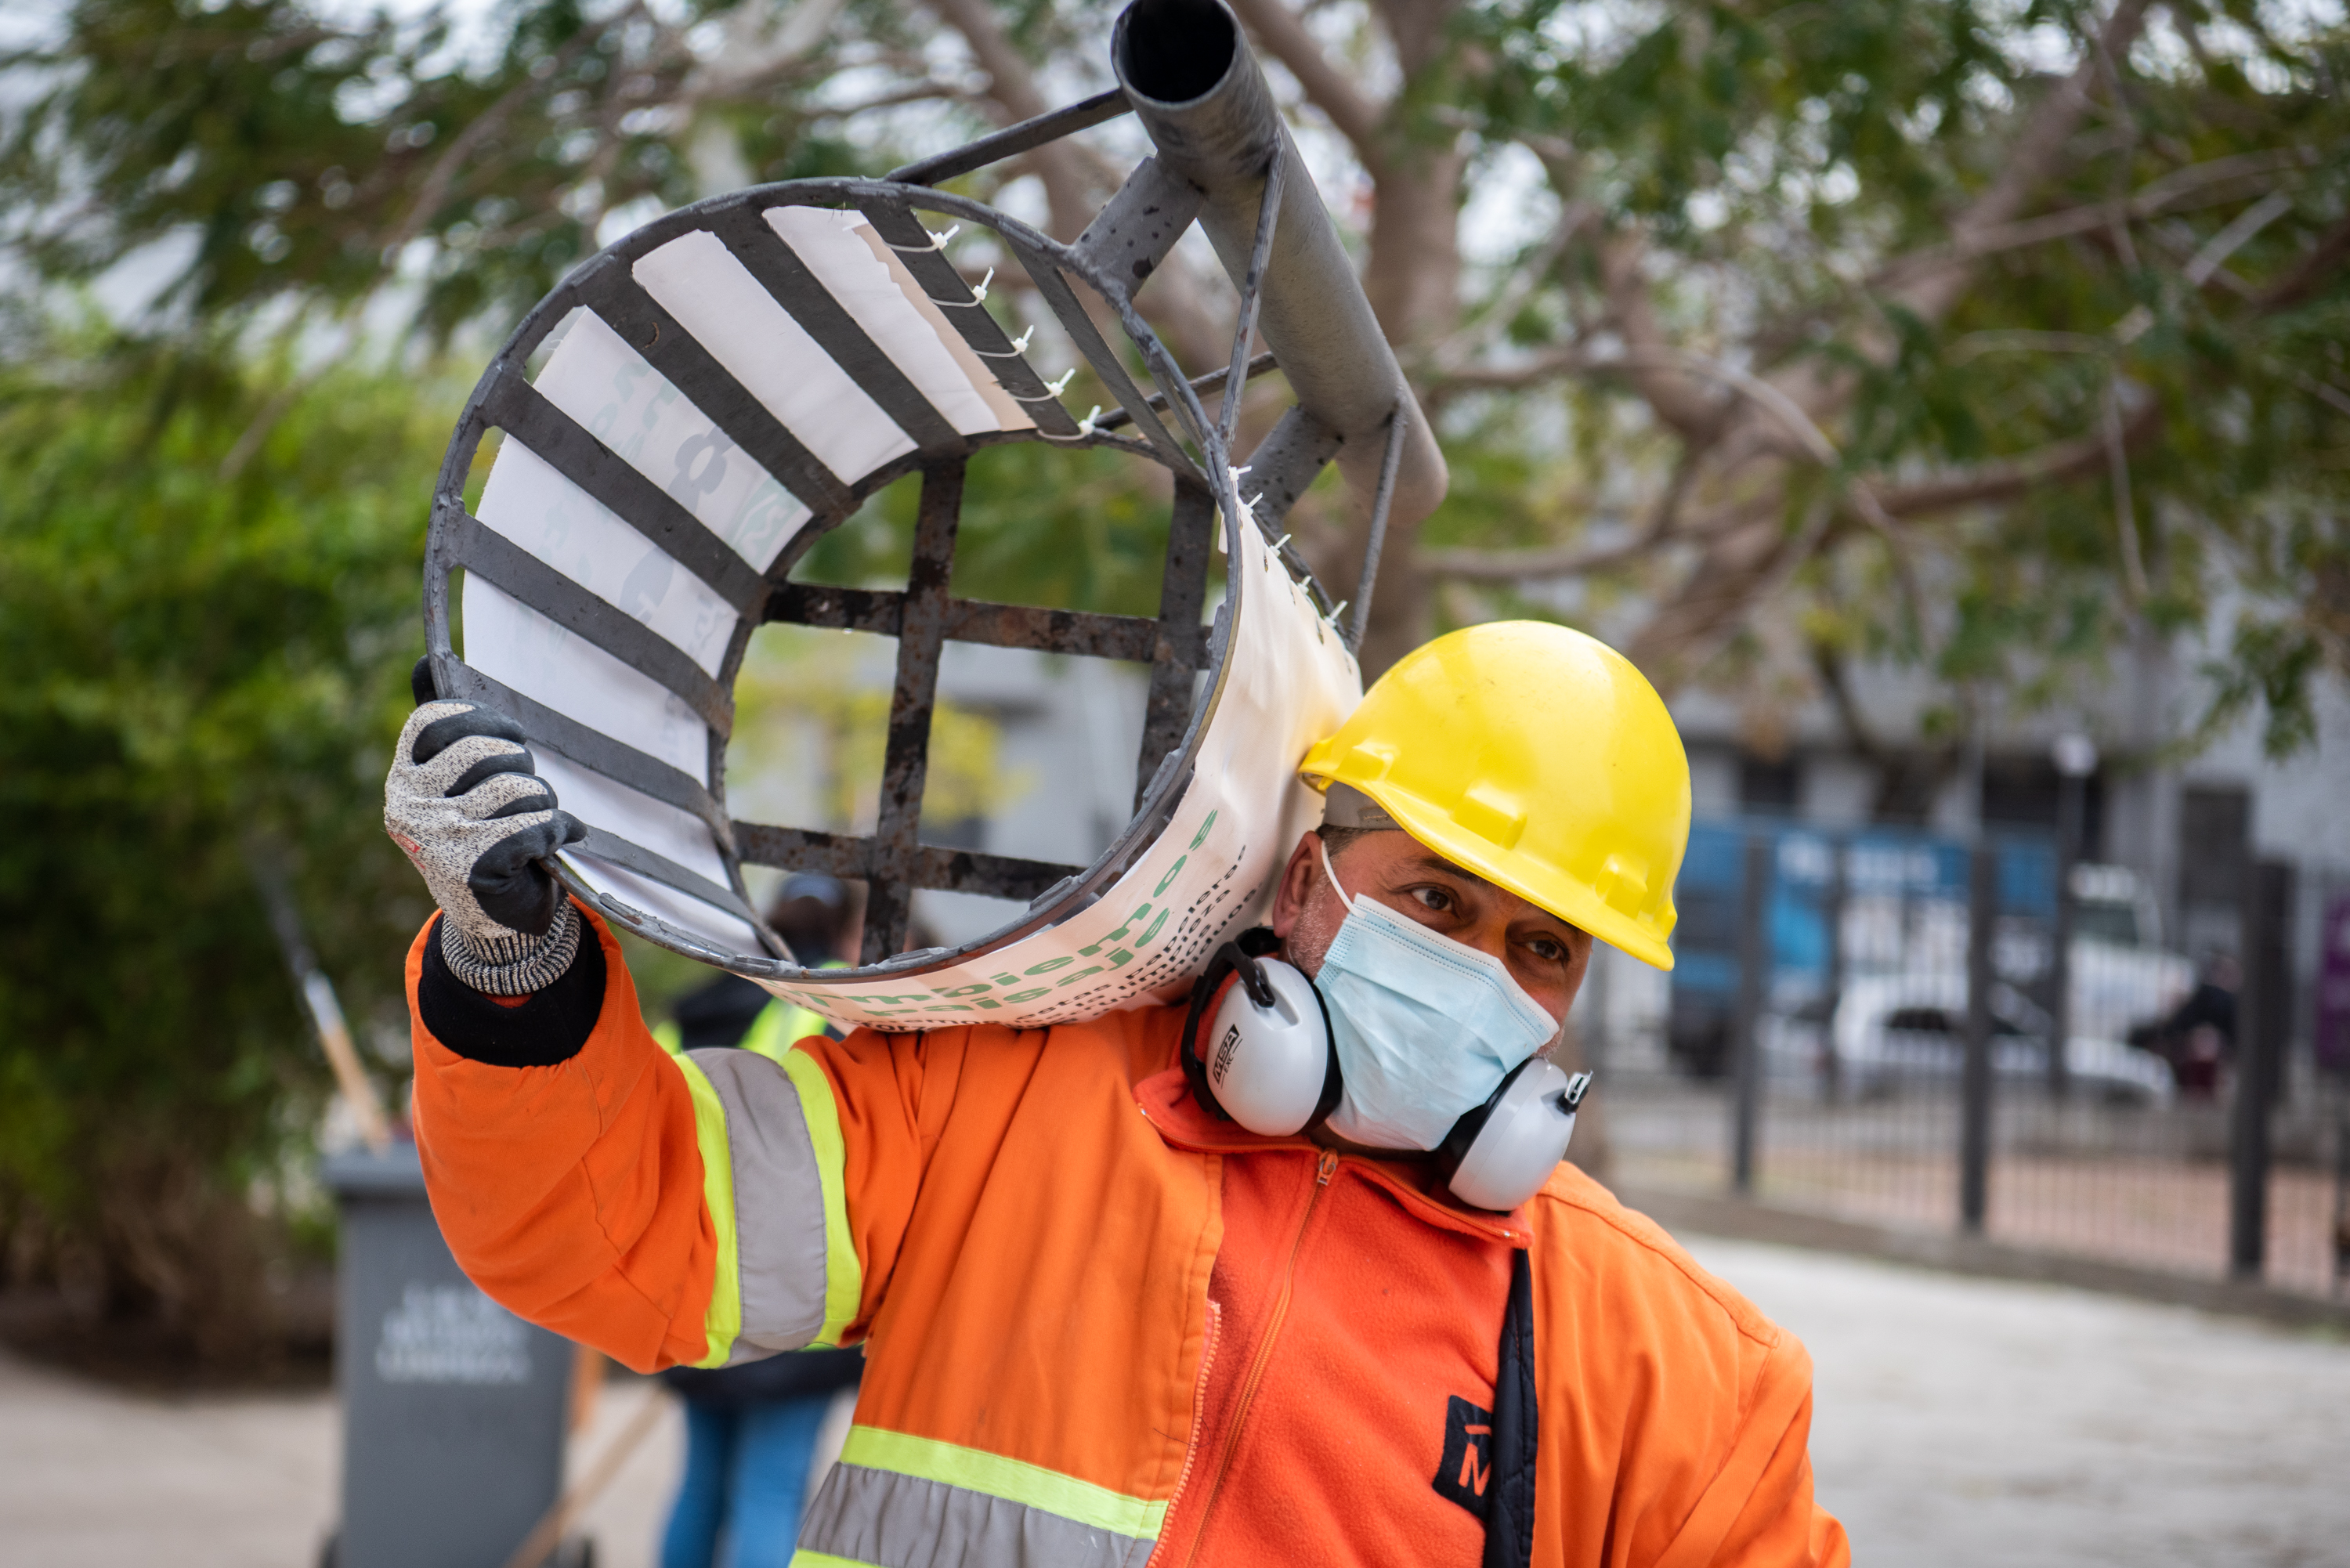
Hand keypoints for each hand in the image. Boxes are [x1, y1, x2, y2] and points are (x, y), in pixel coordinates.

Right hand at [385, 676, 585, 946]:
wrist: (497, 920)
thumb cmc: (486, 835)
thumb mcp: (460, 782)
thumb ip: (447, 728)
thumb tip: (425, 660)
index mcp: (405, 777)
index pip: (437, 720)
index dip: (485, 720)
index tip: (510, 736)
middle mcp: (411, 805)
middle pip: (487, 752)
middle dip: (523, 766)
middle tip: (527, 791)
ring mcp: (440, 838)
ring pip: (518, 788)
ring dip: (544, 803)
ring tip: (540, 821)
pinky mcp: (473, 867)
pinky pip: (537, 825)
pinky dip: (560, 831)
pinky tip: (560, 840)